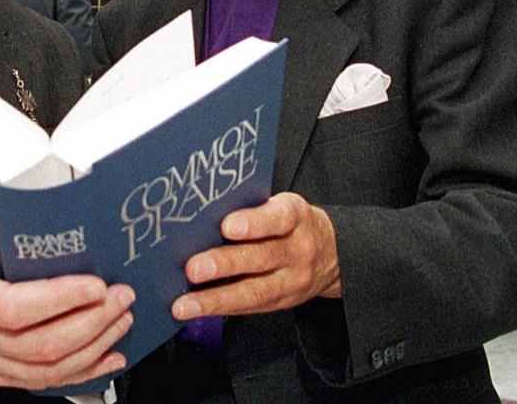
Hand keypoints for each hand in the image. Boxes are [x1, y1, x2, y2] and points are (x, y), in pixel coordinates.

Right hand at [0, 183, 134, 388]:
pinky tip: (109, 357)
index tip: (95, 284)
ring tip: (122, 318)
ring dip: (93, 345)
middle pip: (41, 344)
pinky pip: (43, 381)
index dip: (59, 300)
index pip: (13, 308)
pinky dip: (83, 371)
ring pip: (47, 367)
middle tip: (121, 296)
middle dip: (91, 321)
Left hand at [172, 192, 340, 319]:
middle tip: (193, 268)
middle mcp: (297, 249)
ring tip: (185, 304)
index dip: (253, 222)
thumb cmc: (291, 223)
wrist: (331, 254)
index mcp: (295, 216)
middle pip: (262, 257)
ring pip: (254, 291)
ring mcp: (292, 280)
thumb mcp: (281, 206)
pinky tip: (195, 310)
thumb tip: (202, 214)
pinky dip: (219, 310)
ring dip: (215, 299)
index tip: (227, 226)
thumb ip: (250, 209)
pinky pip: (249, 308)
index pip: (277, 218)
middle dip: (225, 264)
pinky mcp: (282, 302)